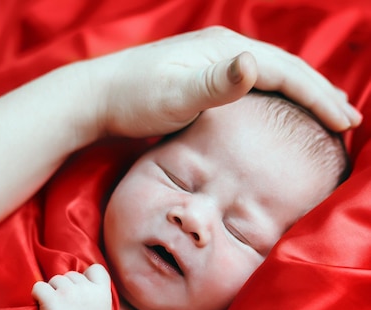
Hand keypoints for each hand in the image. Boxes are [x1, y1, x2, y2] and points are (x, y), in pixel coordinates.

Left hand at [32, 264, 111, 309]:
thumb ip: (97, 294)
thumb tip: (83, 279)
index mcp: (102, 292)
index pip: (96, 269)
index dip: (87, 277)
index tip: (82, 291)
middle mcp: (86, 288)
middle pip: (71, 275)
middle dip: (67, 287)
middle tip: (66, 308)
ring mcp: (68, 293)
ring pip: (55, 280)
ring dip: (53, 291)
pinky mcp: (50, 299)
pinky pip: (38, 287)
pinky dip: (38, 295)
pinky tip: (42, 306)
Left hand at [89, 26, 360, 139]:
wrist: (100, 99)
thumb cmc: (135, 98)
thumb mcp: (177, 93)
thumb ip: (215, 82)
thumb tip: (253, 64)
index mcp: (228, 50)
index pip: (288, 73)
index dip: (319, 97)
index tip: (345, 122)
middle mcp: (226, 53)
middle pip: (286, 73)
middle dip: (319, 96)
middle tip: (348, 120)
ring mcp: (215, 67)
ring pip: (272, 81)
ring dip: (301, 98)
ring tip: (325, 115)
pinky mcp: (204, 84)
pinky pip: (253, 93)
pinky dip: (276, 105)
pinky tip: (278, 118)